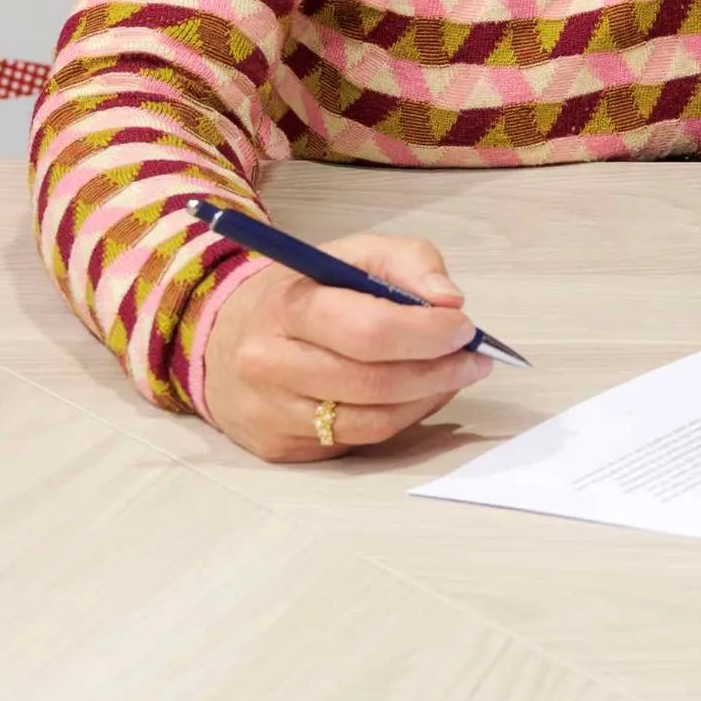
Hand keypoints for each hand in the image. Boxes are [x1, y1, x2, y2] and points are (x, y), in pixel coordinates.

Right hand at [193, 234, 491, 461]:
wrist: (225, 334)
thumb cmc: (305, 291)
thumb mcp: (355, 254)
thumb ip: (409, 262)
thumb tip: (450, 300)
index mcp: (289, 307)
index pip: (370, 331)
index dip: (428, 333)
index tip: (464, 327)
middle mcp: (269, 364)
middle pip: (373, 383)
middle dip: (439, 371)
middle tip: (474, 359)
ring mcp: (270, 412)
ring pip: (371, 421)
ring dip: (427, 399)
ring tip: (454, 375)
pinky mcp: (278, 446)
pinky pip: (356, 441)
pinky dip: (400, 420)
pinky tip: (417, 396)